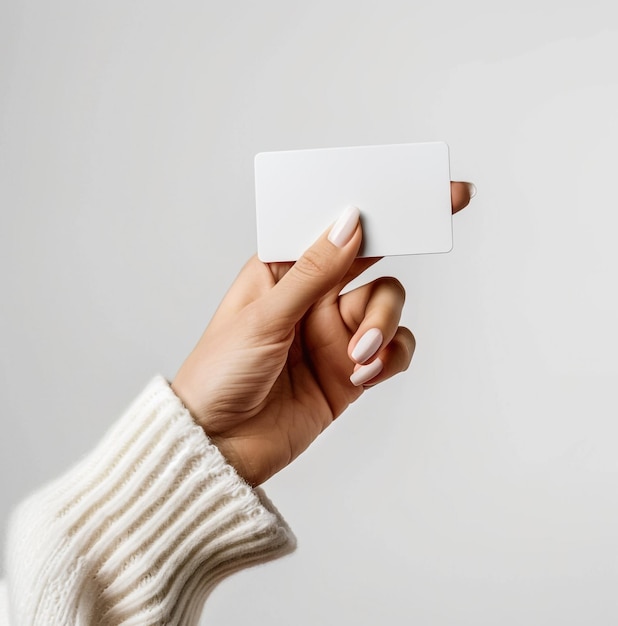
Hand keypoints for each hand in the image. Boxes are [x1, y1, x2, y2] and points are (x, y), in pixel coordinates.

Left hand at [172, 182, 473, 485]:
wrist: (219, 447)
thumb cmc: (219, 374)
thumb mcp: (263, 316)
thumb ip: (312, 272)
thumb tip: (350, 222)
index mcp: (282, 271)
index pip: (331, 227)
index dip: (370, 203)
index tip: (411, 183)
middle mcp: (313, 296)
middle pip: (372, 256)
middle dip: (407, 236)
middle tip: (443, 213)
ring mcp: (334, 333)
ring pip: (387, 303)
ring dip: (384, 323)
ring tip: (359, 355)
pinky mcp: (351, 371)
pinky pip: (392, 350)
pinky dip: (390, 357)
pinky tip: (364, 373)